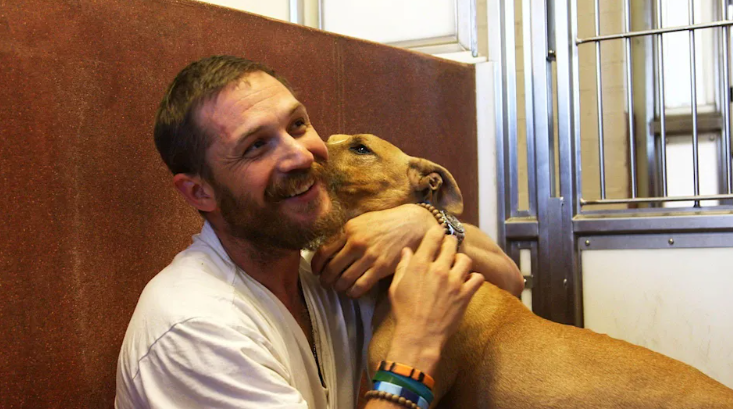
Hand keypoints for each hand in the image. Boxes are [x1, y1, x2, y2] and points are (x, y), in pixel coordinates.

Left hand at [311, 204, 434, 297]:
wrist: (412, 224)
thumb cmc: (386, 223)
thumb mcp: (363, 221)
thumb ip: (347, 233)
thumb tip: (330, 249)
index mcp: (349, 229)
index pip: (324, 251)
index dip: (316, 265)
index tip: (316, 271)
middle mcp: (356, 243)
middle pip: (331, 269)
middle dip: (325, 280)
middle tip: (326, 284)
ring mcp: (369, 256)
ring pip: (344, 280)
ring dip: (338, 288)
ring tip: (339, 288)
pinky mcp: (381, 268)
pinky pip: (360, 286)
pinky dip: (352, 292)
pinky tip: (352, 292)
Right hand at [386, 226, 484, 374]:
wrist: (419, 335)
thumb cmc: (404, 312)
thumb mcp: (396, 287)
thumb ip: (403, 266)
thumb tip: (407, 251)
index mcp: (420, 264)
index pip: (433, 236)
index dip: (437, 232)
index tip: (437, 234)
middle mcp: (438, 269)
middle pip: (451, 244)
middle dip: (450, 243)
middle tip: (448, 248)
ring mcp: (454, 282)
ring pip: (466, 259)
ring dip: (461, 261)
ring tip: (457, 266)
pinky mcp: (465, 295)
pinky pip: (478, 278)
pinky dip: (474, 278)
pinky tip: (468, 280)